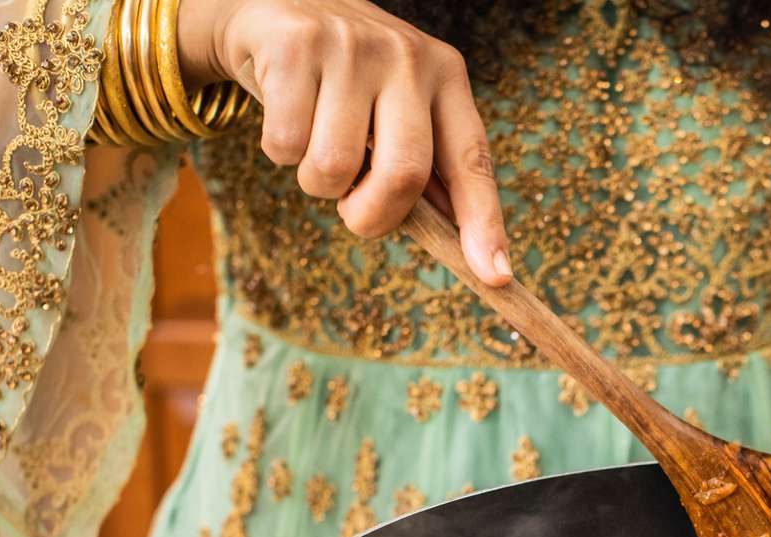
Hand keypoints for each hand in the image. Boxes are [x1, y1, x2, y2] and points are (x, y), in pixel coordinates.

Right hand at [176, 0, 510, 285]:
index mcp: (447, 77)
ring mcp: (352, 47)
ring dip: (317, 183)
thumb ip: (426, 168)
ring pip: (334, 168)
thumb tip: (467, 251)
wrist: (275, 7)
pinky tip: (287, 116)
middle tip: (353, 214)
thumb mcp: (398, 110)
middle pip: (404, 176)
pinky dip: (280, 153)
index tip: (496, 276)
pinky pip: (286, 146)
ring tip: (315, 145)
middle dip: (373, 217)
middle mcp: (408, 57)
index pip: (473, 162)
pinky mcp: (296, 47)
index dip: (485, 223)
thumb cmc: (348, 82)